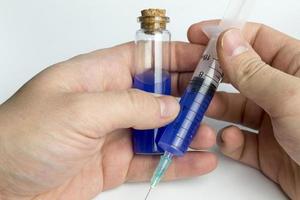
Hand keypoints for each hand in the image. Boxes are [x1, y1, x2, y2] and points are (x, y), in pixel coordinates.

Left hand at [0, 42, 216, 199]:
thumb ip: (129, 105)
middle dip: (188, 95)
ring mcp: (114, 133)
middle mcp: (109, 101)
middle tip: (216, 99)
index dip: (176, 55)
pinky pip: (153, 159)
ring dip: (186, 130)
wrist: (0, 186)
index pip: (146, 58)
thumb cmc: (21, 137)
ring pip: (159, 127)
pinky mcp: (115, 162)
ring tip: (209, 133)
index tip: (206, 58)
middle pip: (158, 92)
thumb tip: (169, 105)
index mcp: (97, 75)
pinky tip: (198, 159)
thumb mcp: (79, 110)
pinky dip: (177, 160)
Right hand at [188, 20, 299, 198]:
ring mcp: (272, 121)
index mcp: (295, 68)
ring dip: (214, 108)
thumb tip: (227, 41)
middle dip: (211, 74)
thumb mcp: (290, 98)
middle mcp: (280, 92)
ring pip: (233, 108)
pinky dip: (228, 140)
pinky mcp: (266, 150)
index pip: (255, 40)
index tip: (197, 35)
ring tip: (201, 109)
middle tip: (189, 75)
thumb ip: (254, 71)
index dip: (225, 35)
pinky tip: (229, 140)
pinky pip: (238, 140)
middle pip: (237, 74)